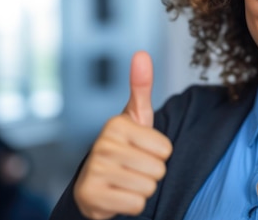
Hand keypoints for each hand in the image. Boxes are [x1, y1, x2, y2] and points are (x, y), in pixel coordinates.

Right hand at [73, 51, 172, 218]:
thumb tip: (141, 53)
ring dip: (142, 188)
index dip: (160, 154)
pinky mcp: (92, 195)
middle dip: (151, 173)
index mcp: (116, 124)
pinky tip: (117, 194)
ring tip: (125, 180)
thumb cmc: (124, 146)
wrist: (95, 183)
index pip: (166, 149)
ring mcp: (95, 170)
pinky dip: (131, 204)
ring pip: (148, 187)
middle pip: (158, 169)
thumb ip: (141, 86)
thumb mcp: (135, 116)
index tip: (141, 150)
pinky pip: (136, 204)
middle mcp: (102, 144)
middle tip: (134, 168)